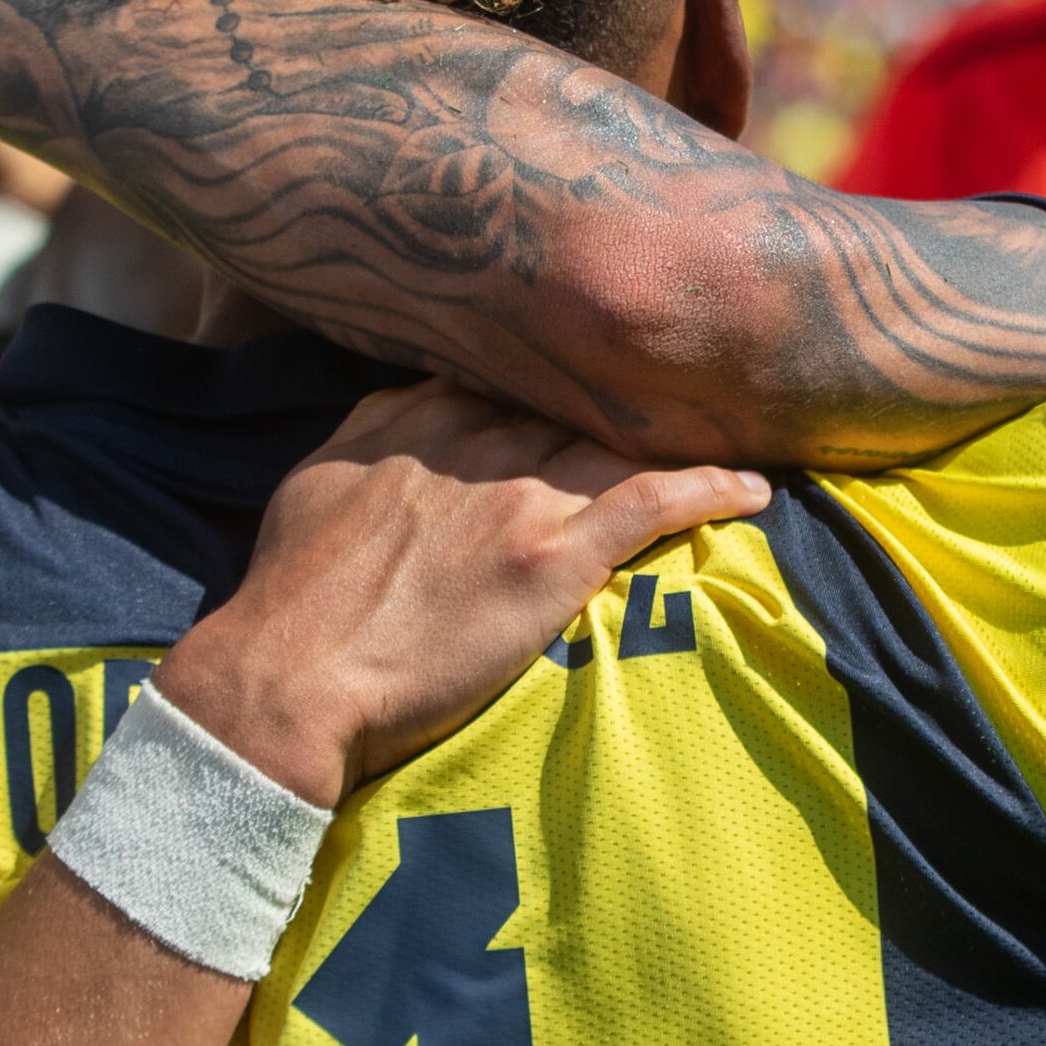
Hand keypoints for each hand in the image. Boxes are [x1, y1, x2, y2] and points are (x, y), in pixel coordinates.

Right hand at [148, 383, 768, 804]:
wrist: (291, 676)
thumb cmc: (291, 594)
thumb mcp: (315, 479)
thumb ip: (373, 429)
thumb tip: (407, 401)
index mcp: (420, 415)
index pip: (513, 369)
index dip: (562, 372)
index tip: (600, 370)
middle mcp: (478, 439)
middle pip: (577, 397)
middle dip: (629, 397)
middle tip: (689, 392)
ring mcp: (521, 493)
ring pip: (622, 441)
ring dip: (682, 436)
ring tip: (738, 428)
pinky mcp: (554, 556)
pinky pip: (654, 502)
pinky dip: (710, 487)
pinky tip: (754, 487)